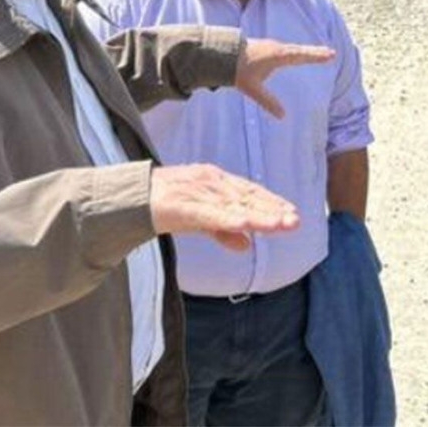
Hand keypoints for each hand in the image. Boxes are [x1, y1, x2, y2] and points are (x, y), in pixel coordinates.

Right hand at [149, 164, 299, 250]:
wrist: (132, 195)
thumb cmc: (167, 204)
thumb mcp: (200, 219)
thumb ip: (222, 230)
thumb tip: (246, 245)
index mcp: (218, 183)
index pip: (251, 193)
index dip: (272, 203)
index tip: (292, 215)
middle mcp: (213, 183)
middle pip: (248, 198)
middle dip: (272, 210)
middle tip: (295, 221)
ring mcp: (199, 191)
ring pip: (234, 206)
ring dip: (258, 215)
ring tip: (278, 224)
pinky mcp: (184, 204)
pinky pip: (208, 214)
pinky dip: (226, 219)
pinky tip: (243, 225)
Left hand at [235, 38, 334, 117]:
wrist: (221, 53)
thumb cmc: (238, 70)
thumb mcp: (253, 89)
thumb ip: (268, 102)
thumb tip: (282, 116)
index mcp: (278, 56)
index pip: (301, 56)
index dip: (316, 56)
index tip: (331, 55)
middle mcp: (277, 49)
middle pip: (301, 51)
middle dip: (316, 53)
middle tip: (332, 54)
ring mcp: (272, 47)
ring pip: (294, 50)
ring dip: (307, 52)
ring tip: (320, 54)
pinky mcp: (267, 48)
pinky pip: (287, 50)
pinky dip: (297, 52)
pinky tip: (298, 56)